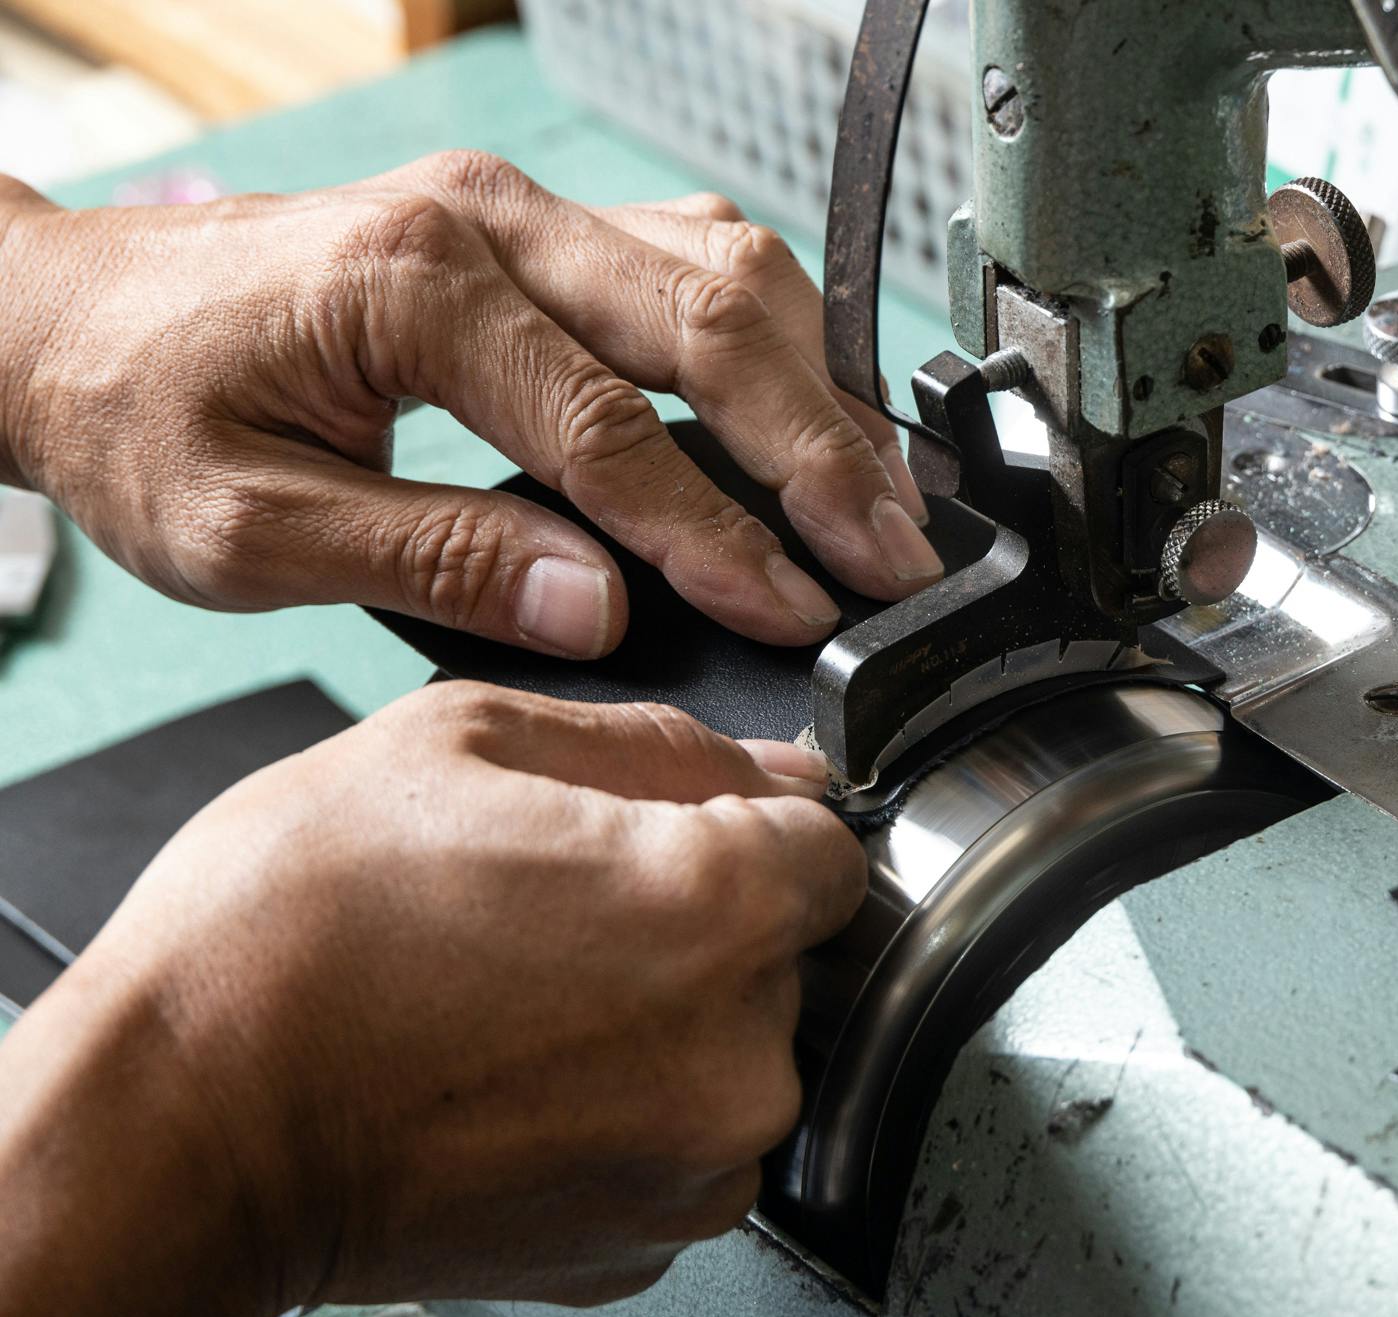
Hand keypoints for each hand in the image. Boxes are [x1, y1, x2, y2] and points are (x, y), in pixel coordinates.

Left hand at [0, 156, 940, 653]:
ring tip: (883, 497)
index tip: (796, 610)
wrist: (67, 322)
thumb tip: (603, 610)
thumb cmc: (137, 414)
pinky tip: (813, 416)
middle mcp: (485, 217)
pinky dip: (775, 346)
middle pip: (711, 317)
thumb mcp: (248, 531)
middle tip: (898, 554)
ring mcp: (519, 209)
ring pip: (727, 268)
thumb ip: (436, 563)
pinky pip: (694, 263)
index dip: (719, 535)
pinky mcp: (536, 229)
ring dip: (819, 386)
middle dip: (821, 449)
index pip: (613, 426)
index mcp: (412, 283)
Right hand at [0, 683, 865, 1316]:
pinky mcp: (645, 1241)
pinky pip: (681, 1143)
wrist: (183, 1124)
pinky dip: (626, 1109)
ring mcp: (697, 1162)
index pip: (833, 843)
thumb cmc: (291, 932)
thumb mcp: (465, 741)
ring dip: (664, 1020)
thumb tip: (772, 765)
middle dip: (698, 919)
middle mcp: (739, 1051)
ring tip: (520, 1000)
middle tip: (555, 911)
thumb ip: (658, 745)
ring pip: (734, 1051)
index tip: (680, 831)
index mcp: (719, 905)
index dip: (750, 821)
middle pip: (783, 953)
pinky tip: (517, 1077)